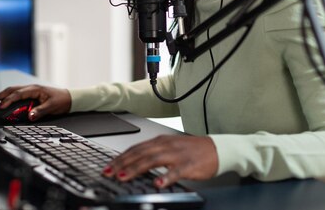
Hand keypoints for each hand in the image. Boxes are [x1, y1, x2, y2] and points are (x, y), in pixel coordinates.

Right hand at [0, 84, 70, 120]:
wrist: (69, 98)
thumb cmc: (61, 100)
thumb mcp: (51, 107)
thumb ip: (40, 111)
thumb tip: (30, 116)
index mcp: (35, 89)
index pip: (18, 94)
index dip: (9, 100)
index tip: (2, 106)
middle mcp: (31, 88)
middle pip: (12, 90)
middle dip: (1, 95)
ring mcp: (30, 91)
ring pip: (13, 91)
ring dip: (4, 96)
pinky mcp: (31, 94)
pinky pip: (17, 95)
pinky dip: (9, 97)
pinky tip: (5, 102)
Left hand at [103, 135, 217, 187]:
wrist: (217, 148)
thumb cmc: (192, 150)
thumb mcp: (170, 148)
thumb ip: (153, 154)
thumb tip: (133, 163)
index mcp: (160, 141)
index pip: (135, 148)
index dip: (120, 157)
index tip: (107, 167)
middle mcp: (166, 145)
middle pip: (140, 153)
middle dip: (122, 163)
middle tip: (109, 173)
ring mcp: (177, 155)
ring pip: (153, 160)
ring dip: (137, 169)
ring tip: (125, 177)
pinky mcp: (189, 165)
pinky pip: (176, 172)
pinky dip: (165, 177)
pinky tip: (157, 184)